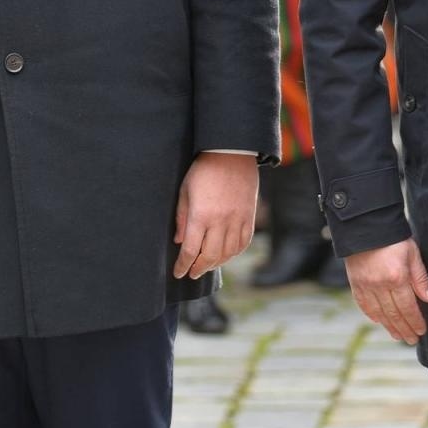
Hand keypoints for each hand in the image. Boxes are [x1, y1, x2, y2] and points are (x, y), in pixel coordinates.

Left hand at [173, 153, 258, 277]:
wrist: (232, 154)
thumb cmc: (203, 171)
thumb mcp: (185, 191)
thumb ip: (182, 218)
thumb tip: (180, 242)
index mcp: (201, 215)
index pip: (190, 250)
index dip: (183, 265)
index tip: (178, 273)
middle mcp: (220, 221)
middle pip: (210, 256)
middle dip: (199, 269)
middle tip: (192, 274)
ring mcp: (237, 220)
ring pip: (228, 253)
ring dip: (216, 264)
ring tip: (207, 266)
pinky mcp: (249, 217)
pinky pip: (243, 243)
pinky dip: (234, 253)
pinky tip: (226, 255)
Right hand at [344, 238, 427, 344]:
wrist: (365, 225)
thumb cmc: (392, 237)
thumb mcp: (412, 253)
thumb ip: (420, 278)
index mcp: (397, 277)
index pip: (408, 307)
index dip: (415, 321)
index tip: (421, 330)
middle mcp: (379, 284)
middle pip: (393, 314)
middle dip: (404, 329)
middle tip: (411, 340)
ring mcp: (365, 284)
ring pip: (378, 312)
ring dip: (389, 326)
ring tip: (397, 336)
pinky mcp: (355, 282)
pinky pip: (363, 303)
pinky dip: (371, 314)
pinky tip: (378, 321)